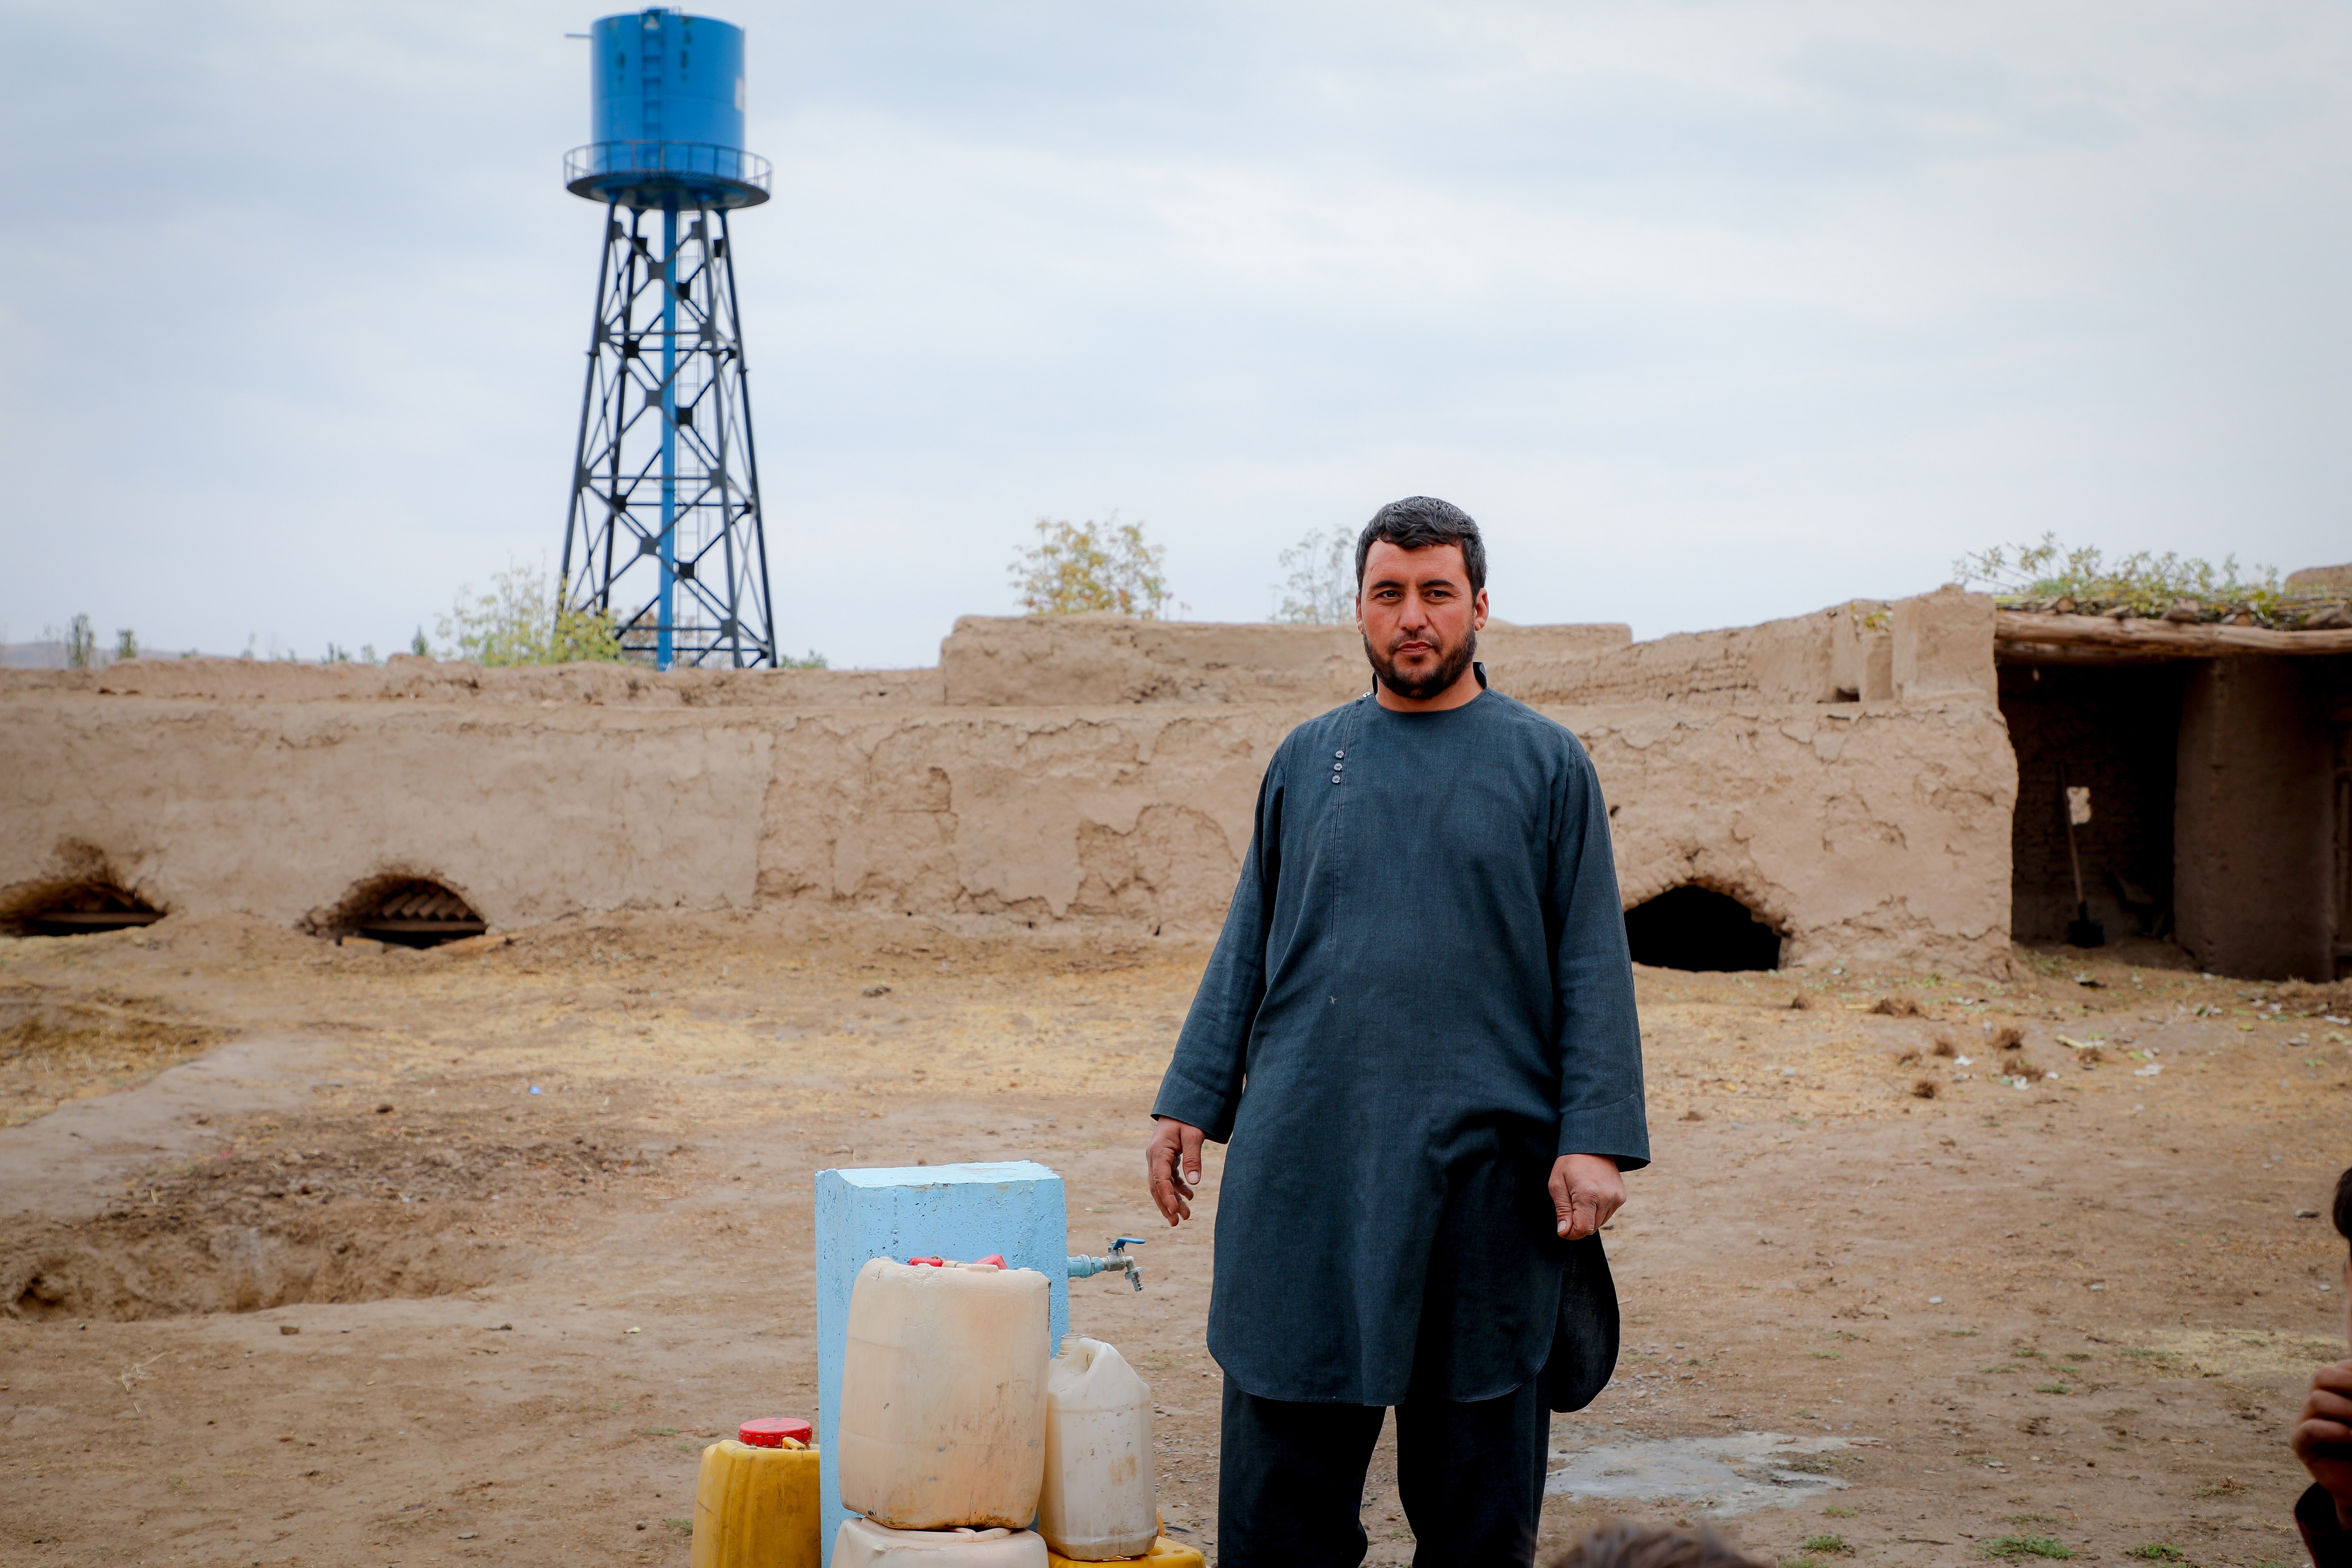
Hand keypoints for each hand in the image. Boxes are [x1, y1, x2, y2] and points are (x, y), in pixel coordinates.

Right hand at [1147, 1117, 1206, 1226]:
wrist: (1180, 1105)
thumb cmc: (1187, 1117)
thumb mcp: (1193, 1135)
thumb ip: (1193, 1157)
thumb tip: (1195, 1181)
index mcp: (1158, 1151)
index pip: (1160, 1179)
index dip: (1167, 1197)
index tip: (1174, 1211)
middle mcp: (1154, 1157)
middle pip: (1157, 1186)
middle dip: (1166, 1205)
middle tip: (1177, 1222)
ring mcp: (1158, 1158)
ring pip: (1162, 1184)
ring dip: (1172, 1200)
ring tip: (1185, 1216)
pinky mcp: (1165, 1158)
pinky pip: (1169, 1178)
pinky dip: (1178, 1188)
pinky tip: (1189, 1196)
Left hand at [1550, 1153, 1624, 1239]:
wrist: (1592, 1144)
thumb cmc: (1570, 1163)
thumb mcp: (1557, 1184)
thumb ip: (1562, 1210)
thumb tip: (1564, 1232)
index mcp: (1589, 1195)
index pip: (1583, 1229)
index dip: (1571, 1233)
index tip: (1563, 1227)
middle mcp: (1607, 1198)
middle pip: (1591, 1228)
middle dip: (1578, 1224)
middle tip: (1569, 1206)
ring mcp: (1617, 1198)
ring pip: (1599, 1223)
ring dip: (1587, 1217)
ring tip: (1580, 1197)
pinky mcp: (1622, 1197)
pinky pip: (1607, 1214)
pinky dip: (1597, 1211)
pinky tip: (1591, 1195)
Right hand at [2292, 1357, 2351, 1529]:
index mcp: (2337, 1390)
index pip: (2342, 1368)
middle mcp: (2319, 1401)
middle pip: (2323, 1376)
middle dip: (2348, 1382)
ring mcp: (2307, 1421)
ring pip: (2316, 1400)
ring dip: (2344, 1408)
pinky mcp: (2301, 1444)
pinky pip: (2310, 1430)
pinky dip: (2332, 1430)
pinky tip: (2351, 1435)